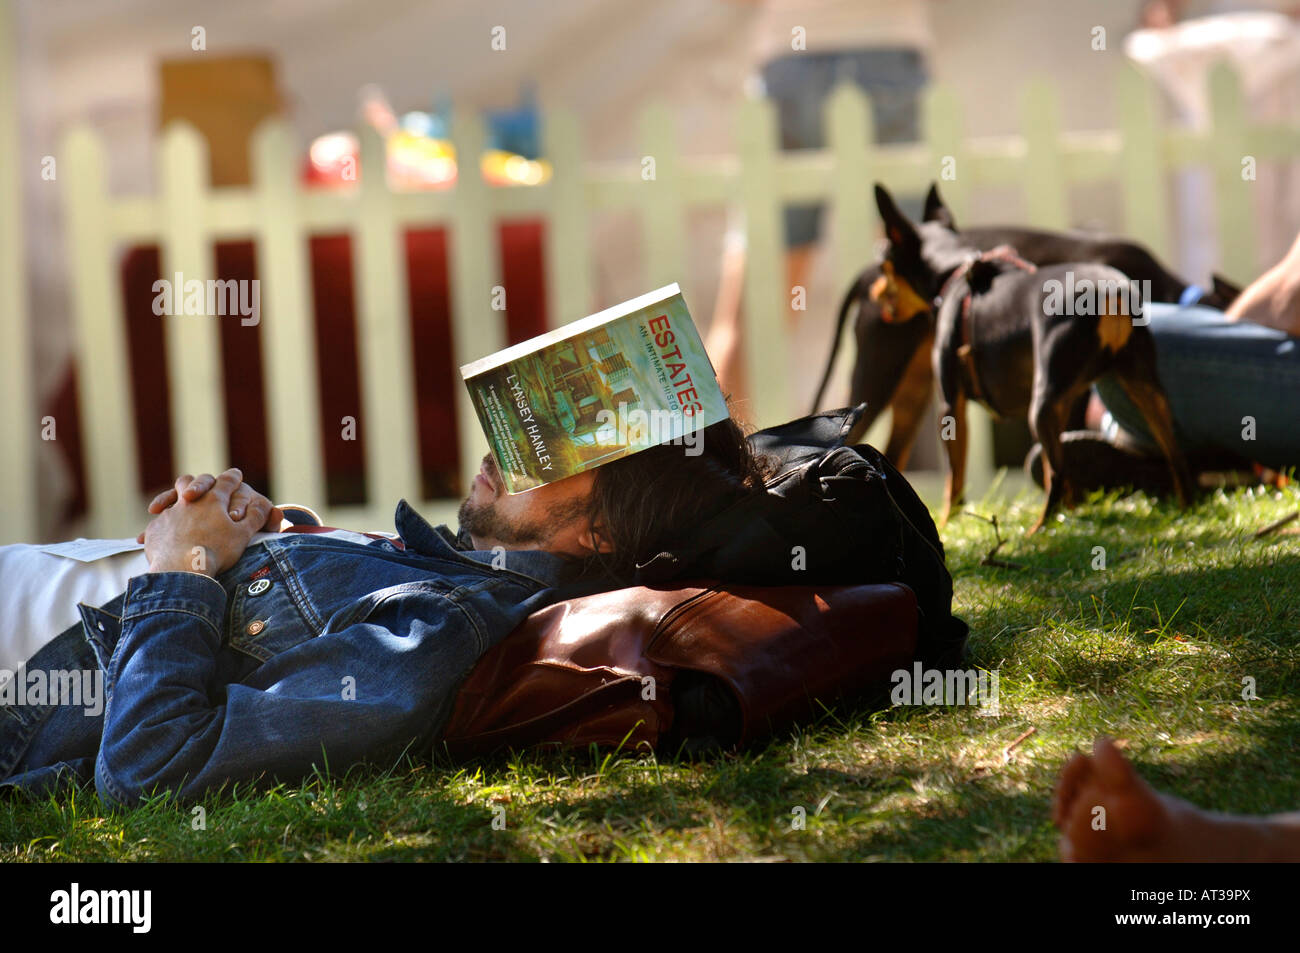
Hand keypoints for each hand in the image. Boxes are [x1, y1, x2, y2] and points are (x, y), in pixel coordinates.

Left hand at [142, 469, 271, 575]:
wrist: (182, 570)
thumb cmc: (216, 551)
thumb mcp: (243, 534)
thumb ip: (255, 517)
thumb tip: (268, 506)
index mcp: (213, 499)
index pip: (227, 480)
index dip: (233, 477)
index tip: (236, 475)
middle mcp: (189, 501)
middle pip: (191, 481)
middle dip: (199, 482)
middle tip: (204, 488)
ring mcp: (170, 514)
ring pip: (172, 498)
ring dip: (175, 499)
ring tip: (179, 508)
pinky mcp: (156, 529)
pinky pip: (158, 522)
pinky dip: (164, 525)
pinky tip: (165, 534)